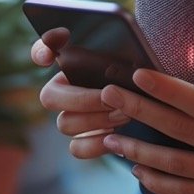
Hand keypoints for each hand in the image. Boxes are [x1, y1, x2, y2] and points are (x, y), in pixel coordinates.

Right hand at [31, 32, 129, 158]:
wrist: (153, 103)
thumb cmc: (139, 72)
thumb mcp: (132, 54)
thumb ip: (115, 48)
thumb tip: (103, 45)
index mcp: (69, 63)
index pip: (42, 51)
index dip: (39, 53)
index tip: (50, 55)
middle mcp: (63, 90)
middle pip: (49, 97)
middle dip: (83, 98)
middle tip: (110, 96)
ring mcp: (69, 117)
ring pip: (64, 123)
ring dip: (95, 120)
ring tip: (123, 115)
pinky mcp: (82, 141)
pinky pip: (76, 148)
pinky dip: (95, 144)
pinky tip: (114, 137)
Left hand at [99, 32, 193, 193]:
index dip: (168, 89)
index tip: (138, 75)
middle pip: (181, 131)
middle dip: (141, 112)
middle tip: (107, 96)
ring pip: (178, 166)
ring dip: (140, 151)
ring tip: (110, 137)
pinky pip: (188, 193)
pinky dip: (160, 183)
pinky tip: (137, 169)